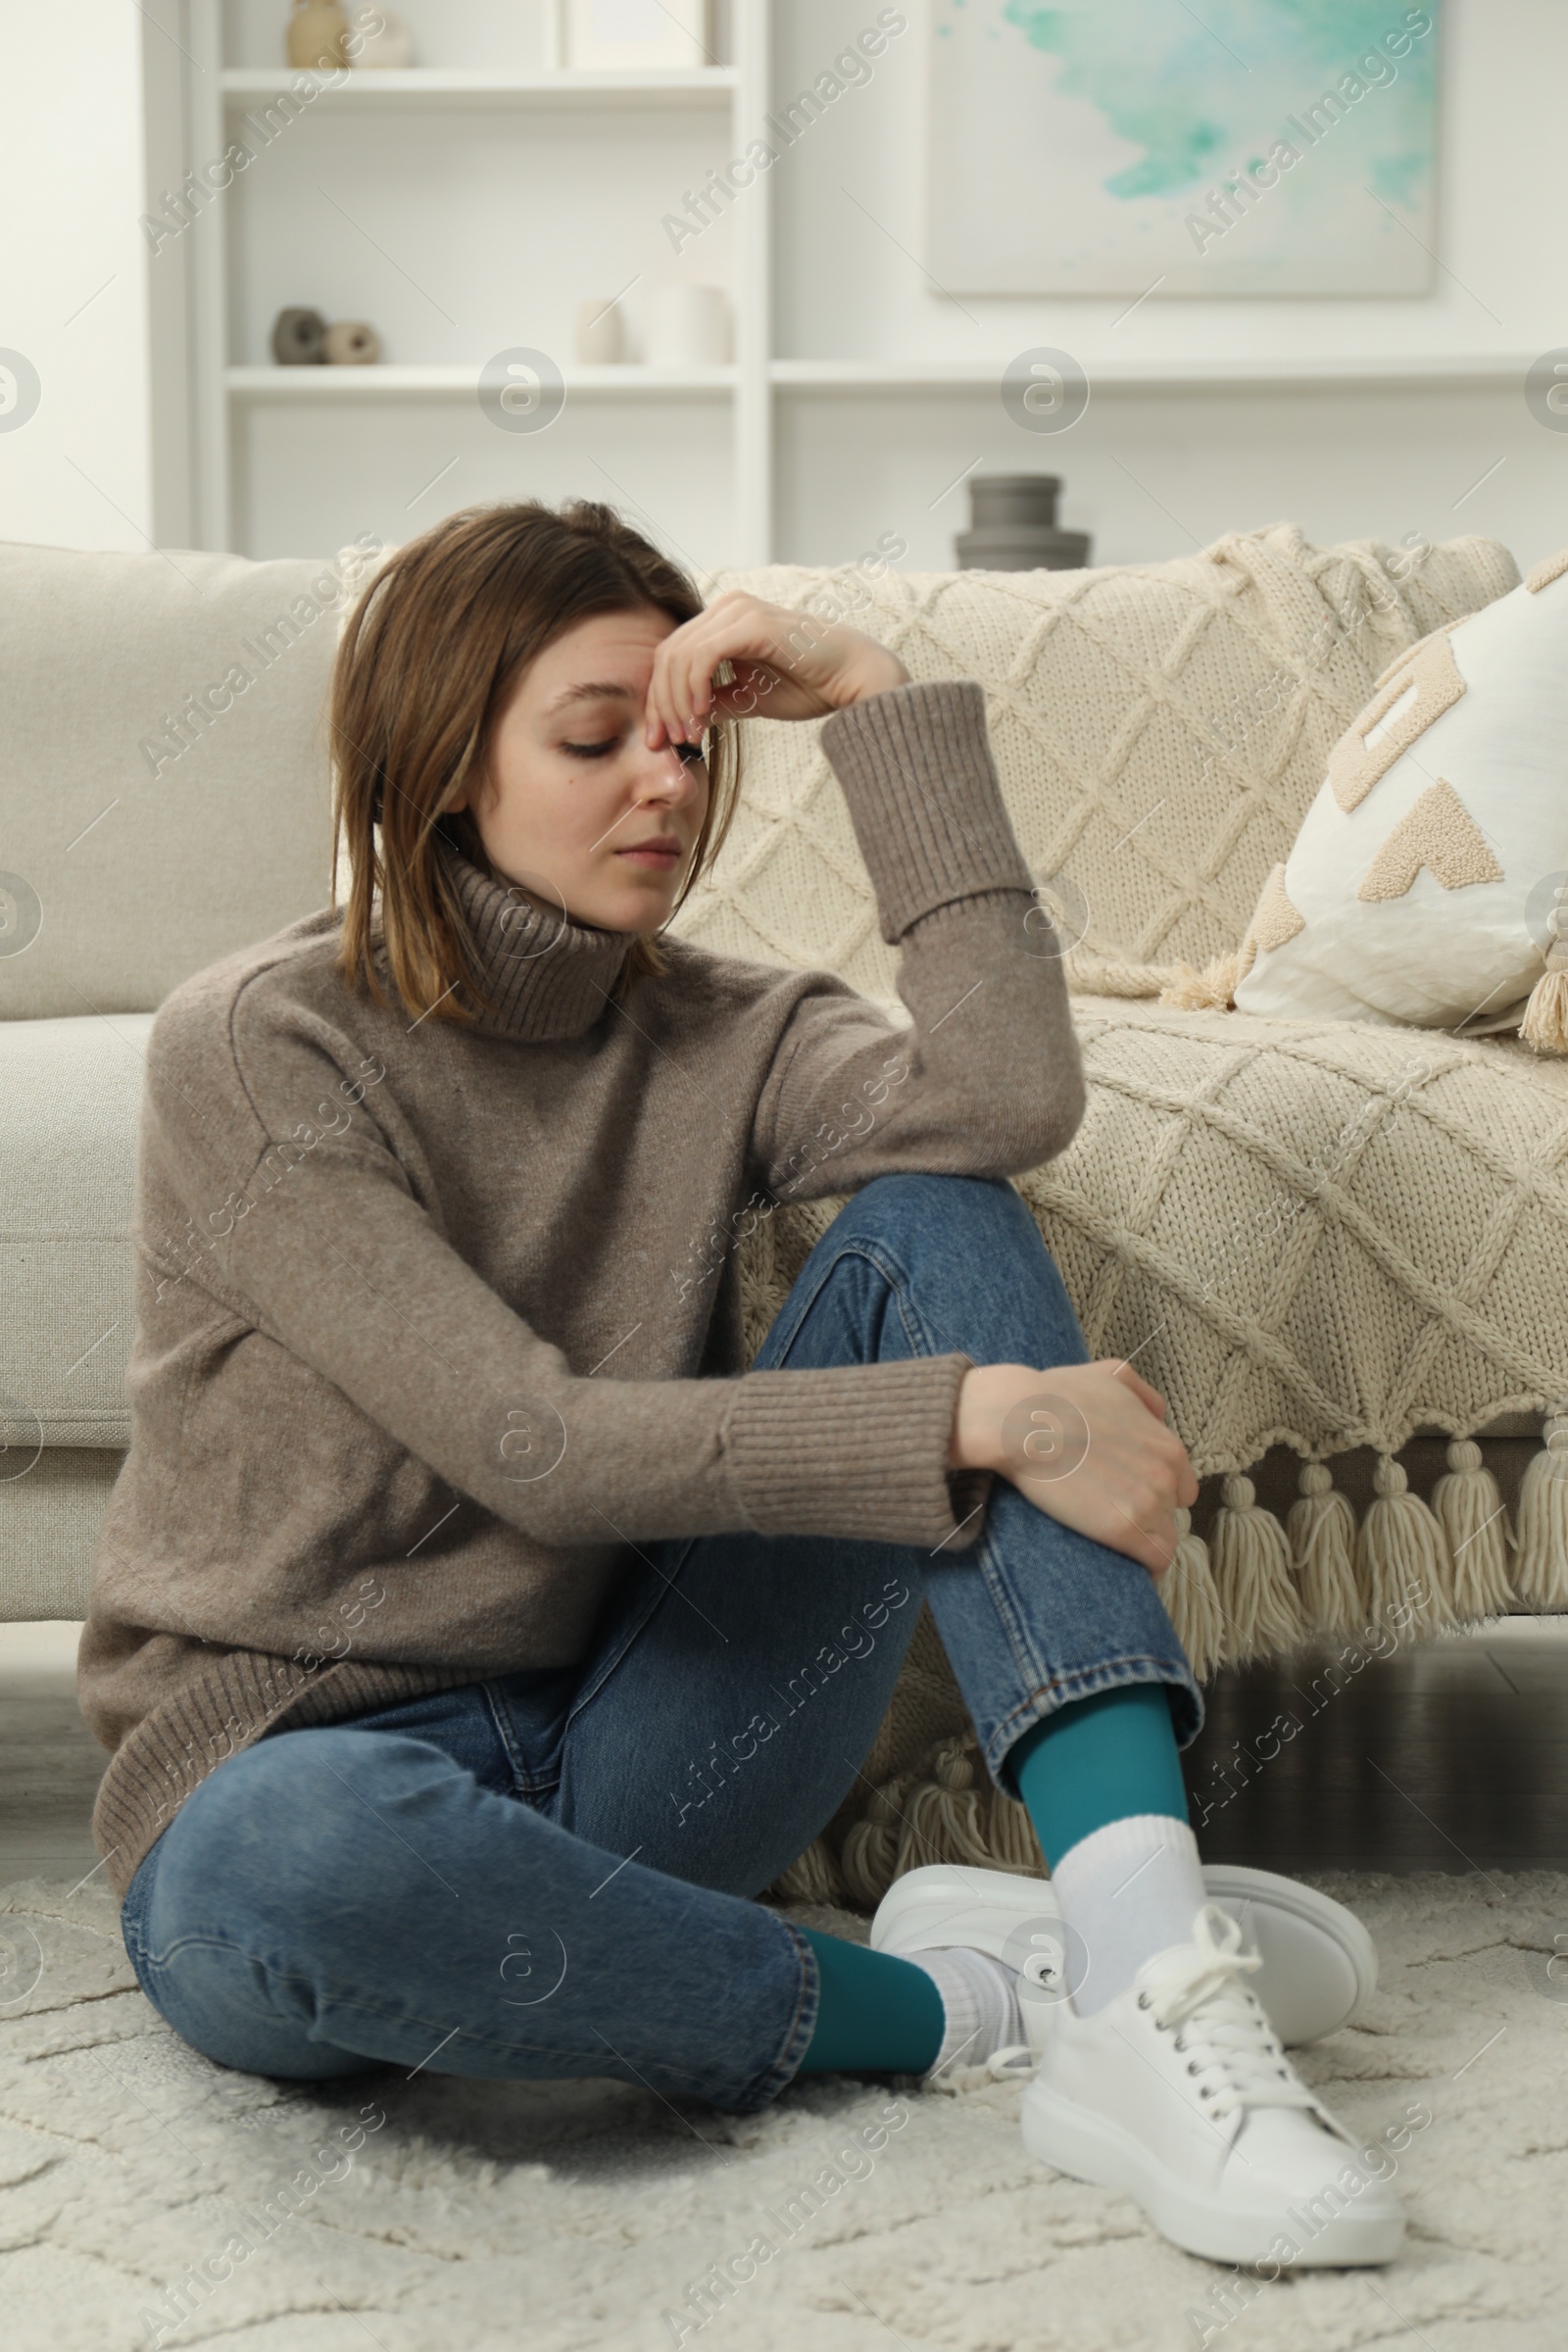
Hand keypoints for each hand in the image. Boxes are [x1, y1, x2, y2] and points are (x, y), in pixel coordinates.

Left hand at [645, 589, 909, 747]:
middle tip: (667, 742)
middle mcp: (727, 608)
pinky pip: (703, 655)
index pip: (673, 655)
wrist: (855, 678)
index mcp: (724, 621)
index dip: (659, 697)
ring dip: (677, 701)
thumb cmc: (810, 685)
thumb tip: (681, 721)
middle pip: (669, 654)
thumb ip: (714, 702)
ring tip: (689, 735)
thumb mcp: (749, 698)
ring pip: (680, 655)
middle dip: (661, 703)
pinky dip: (694, 688)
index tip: (660, 738)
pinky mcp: (752, 623)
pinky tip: (701, 716)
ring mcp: (739, 611)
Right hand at [949, 1360, 1198, 1578]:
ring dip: (1142, 1542)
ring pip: (1164, 1539)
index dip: (1155, 1492)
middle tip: (1112, 1515)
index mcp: (1168, 1446)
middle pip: (1172, 1513)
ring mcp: (1149, 1504)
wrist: (1020, 1419)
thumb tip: (1158, 1418)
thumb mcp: (1113, 1375)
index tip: (1128, 1496)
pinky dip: (1145, 1569)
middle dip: (1149, 1515)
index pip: (1182, 1486)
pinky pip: (1155, 1562)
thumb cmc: (1057, 1395)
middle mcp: (1167, 1476)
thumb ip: (1145, 1396)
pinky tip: (1127, 1569)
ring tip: (1113, 1545)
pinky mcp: (1125, 1530)